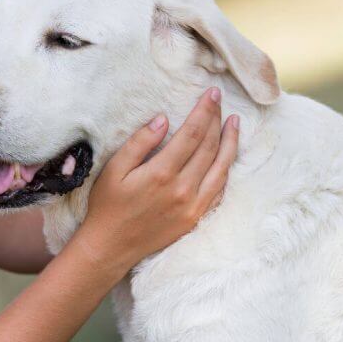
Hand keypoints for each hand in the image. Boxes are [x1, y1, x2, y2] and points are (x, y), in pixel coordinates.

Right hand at [75, 87, 239, 274]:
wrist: (111, 247)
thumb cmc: (108, 206)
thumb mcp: (114, 170)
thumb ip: (139, 143)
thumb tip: (163, 119)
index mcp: (161, 173)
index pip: (192, 134)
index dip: (204, 111)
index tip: (212, 94)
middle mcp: (183, 189)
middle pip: (209, 147)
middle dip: (217, 120)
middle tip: (220, 102)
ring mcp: (193, 206)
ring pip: (221, 168)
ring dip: (230, 143)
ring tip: (234, 123)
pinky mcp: (196, 218)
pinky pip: (219, 190)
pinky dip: (226, 170)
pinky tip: (227, 157)